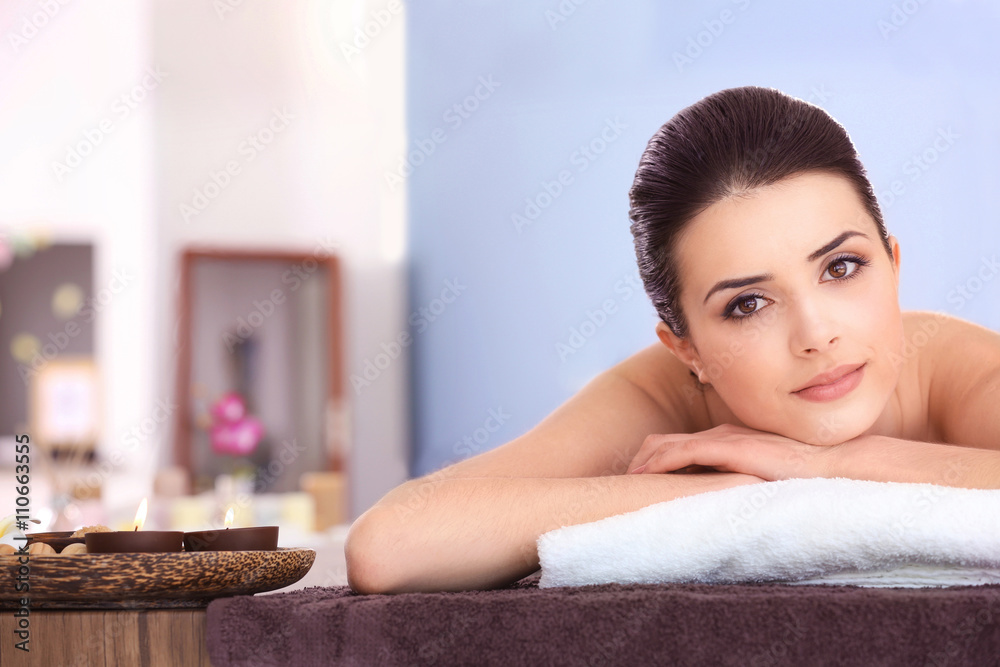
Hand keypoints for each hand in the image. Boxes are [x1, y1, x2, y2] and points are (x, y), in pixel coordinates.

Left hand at [626, 423, 837, 481]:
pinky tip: (644, 478)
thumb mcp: (763, 478)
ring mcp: (722, 439)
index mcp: (726, 440)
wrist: (831, 465)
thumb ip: (740, 483)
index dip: (653, 461)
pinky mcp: (727, 448)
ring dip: (642, 463)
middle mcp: (719, 435)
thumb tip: (725, 506)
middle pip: (662, 442)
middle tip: (622, 484)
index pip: (676, 445)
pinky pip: (682, 452)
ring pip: (665, 445)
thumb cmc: (803, 477)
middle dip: (639, 461)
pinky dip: (659, 464)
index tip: (636, 480)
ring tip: (625, 483)